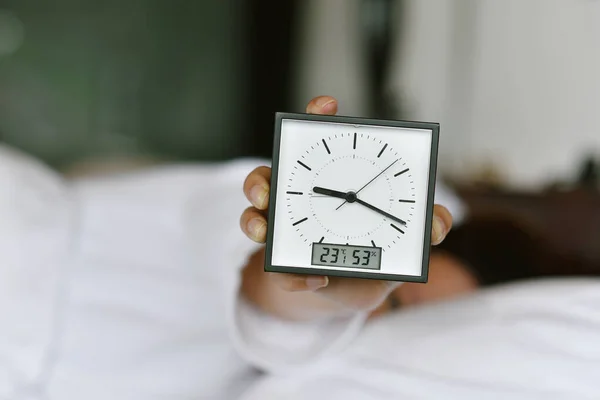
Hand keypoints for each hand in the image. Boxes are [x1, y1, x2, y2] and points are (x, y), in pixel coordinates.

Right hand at [239, 96, 452, 320]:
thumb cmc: (371, 254)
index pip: (318, 142)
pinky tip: (315, 280)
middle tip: (267, 192)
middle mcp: (297, 198)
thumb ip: (421, 229)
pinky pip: (277, 270)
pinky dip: (293, 277)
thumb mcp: (401, 241)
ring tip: (264, 232)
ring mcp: (283, 229)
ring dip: (253, 221)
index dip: (317, 118)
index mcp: (328, 182)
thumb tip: (439, 223)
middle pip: (269, 175)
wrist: (348, 292)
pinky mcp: (281, 263)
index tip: (326, 106)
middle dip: (260, 180)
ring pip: (253, 216)